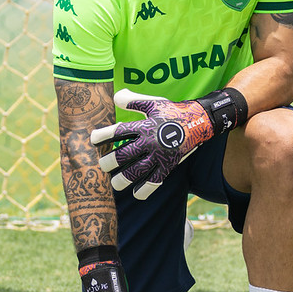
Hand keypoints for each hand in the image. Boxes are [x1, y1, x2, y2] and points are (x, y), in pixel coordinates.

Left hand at [91, 89, 214, 199]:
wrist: (200, 121)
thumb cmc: (173, 111)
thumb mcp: (153, 103)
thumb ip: (132, 100)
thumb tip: (114, 97)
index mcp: (145, 125)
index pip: (119, 131)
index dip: (103, 136)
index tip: (92, 140)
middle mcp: (150, 141)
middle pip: (124, 154)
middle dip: (109, 162)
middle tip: (102, 166)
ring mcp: (160, 155)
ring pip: (137, 171)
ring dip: (123, 179)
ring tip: (114, 184)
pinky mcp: (169, 165)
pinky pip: (156, 180)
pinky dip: (145, 189)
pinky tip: (136, 194)